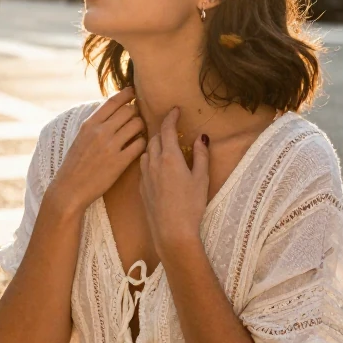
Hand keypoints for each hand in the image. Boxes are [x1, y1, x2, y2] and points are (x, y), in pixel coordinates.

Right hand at [49, 87, 144, 216]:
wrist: (70, 188)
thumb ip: (96, 123)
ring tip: (139, 132)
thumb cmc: (76, 163)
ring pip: (137, 125)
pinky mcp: (119, 162)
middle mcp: (100, 132)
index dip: (126, 93)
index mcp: (90, 124)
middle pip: (129, 110)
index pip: (113, 101)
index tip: (133, 92)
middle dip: (136, 112)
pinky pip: (140, 144)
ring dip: (141, 126)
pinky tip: (139, 146)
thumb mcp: (81, 137)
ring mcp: (110, 147)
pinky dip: (142, 143)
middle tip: (137, 116)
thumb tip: (113, 109)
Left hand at [139, 108, 208, 252]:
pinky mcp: (141, 188)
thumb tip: (201, 138)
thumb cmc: (191, 206)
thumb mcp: (202, 178)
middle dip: (162, 131)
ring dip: (153, 145)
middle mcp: (153, 163)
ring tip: (163, 147)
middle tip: (171, 129)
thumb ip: (201, 155)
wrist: (171, 232)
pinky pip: (143, 167)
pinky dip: (149, 160)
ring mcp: (145, 176)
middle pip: (153, 138)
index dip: (170, 117)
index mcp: (170, 157)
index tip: (174, 110)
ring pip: (146, 152)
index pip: (166, 129)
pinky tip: (157, 167)